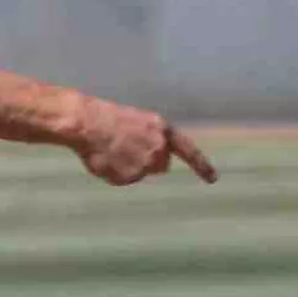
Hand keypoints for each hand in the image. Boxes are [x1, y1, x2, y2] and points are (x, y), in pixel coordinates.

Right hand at [71, 96, 217, 186]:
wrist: (84, 122)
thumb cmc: (104, 117)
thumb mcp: (134, 122)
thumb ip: (148, 140)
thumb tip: (151, 161)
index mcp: (160, 129)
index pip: (187, 150)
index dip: (201, 165)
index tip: (213, 179)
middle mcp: (159, 148)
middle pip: (158, 165)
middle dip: (146, 161)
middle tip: (122, 148)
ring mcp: (145, 164)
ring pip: (138, 173)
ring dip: (126, 167)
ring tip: (107, 150)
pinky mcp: (130, 177)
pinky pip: (122, 179)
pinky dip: (112, 173)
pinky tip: (102, 158)